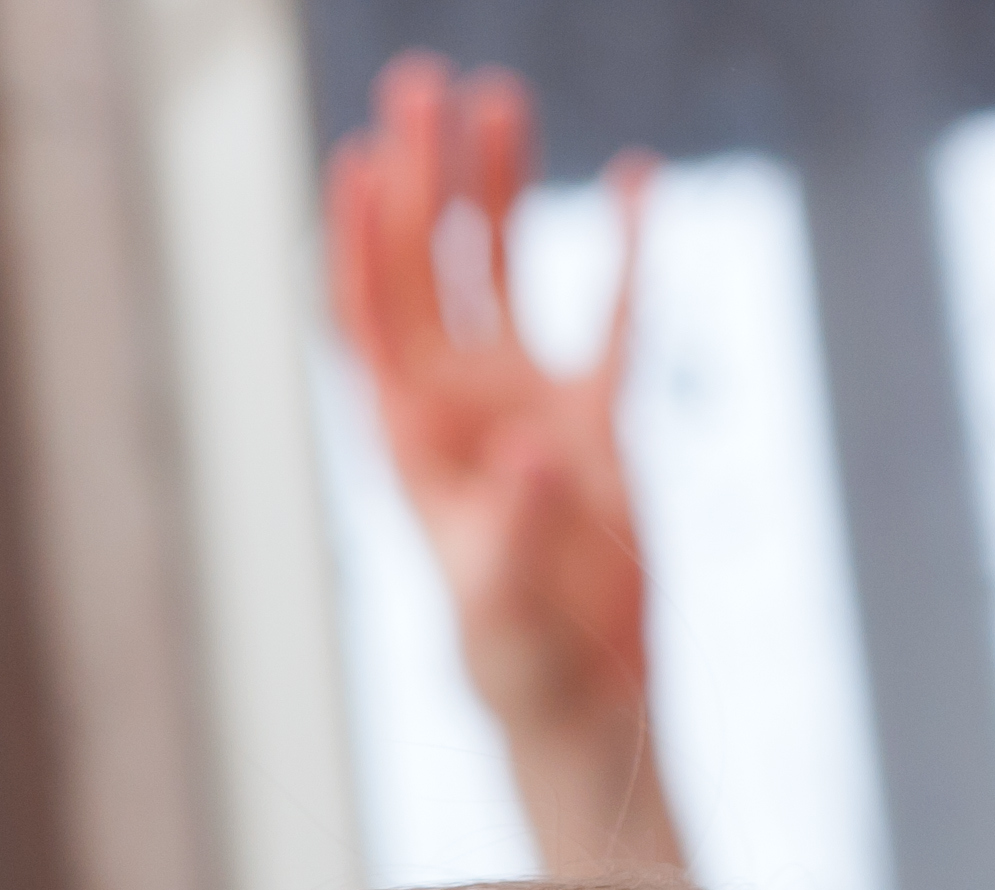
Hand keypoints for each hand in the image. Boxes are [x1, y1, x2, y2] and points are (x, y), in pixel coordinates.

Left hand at [327, 55, 652, 748]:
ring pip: (506, 270)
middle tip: (421, 85)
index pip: (375, 324)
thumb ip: (517, 530)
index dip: (362, 245)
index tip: (359, 163)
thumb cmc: (517, 666)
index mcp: (413, 446)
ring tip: (499, 98)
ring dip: (500, 188)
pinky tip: (635, 172)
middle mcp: (458, 409)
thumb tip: (531, 452)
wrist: (582, 699)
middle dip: (422, 180)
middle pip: (431, 270)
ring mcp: (525, 406)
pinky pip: (614, 314)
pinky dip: (625, 247)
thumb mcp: (505, 609)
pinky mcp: (597, 422)